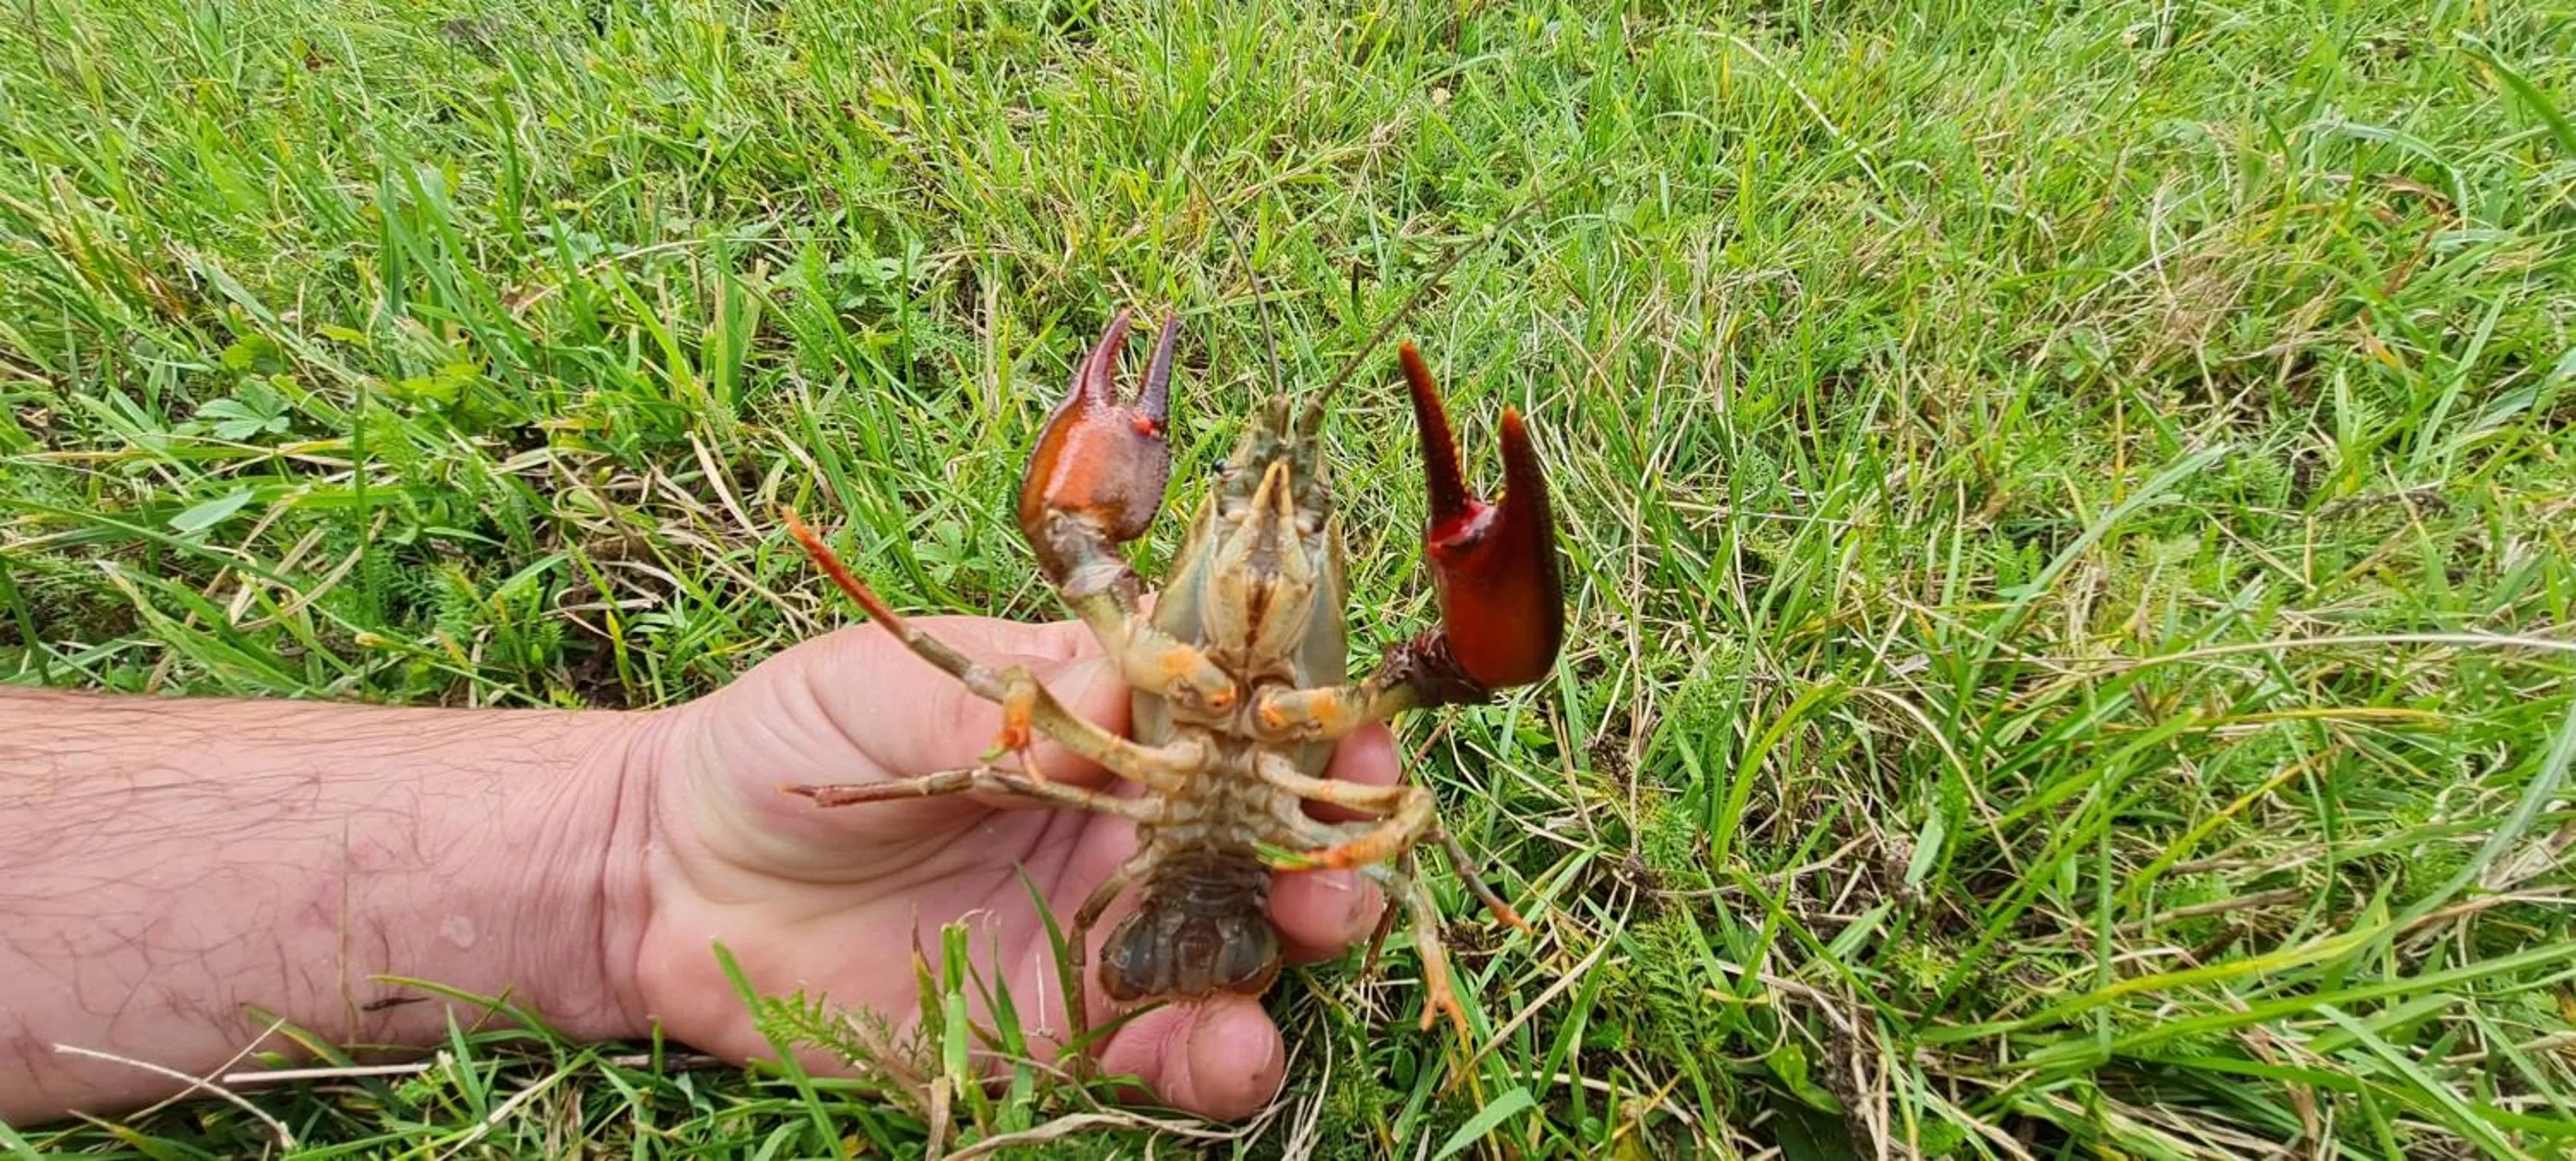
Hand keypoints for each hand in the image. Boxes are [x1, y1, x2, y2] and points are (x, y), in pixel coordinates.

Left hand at [624, 615, 1396, 1120]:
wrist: (666, 875)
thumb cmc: (781, 743)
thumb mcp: (878, 688)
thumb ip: (1004, 694)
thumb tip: (1130, 681)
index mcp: (1097, 732)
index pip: (1230, 723)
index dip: (1303, 725)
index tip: (1347, 728)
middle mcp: (1118, 833)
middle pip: (1259, 844)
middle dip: (1326, 848)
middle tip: (1350, 858)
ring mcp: (1095, 937)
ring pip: (1231, 953)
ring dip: (1290, 952)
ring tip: (1315, 944)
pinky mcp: (1055, 1034)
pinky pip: (1155, 1052)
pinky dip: (1210, 1057)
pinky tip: (1233, 1050)